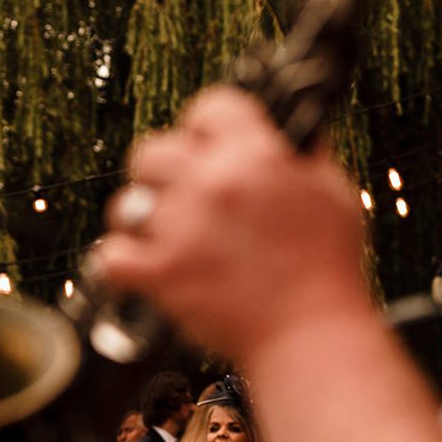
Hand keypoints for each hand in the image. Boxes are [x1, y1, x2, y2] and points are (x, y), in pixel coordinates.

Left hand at [96, 88, 374, 362]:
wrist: (310, 335)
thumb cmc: (326, 266)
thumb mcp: (330, 190)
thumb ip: (301, 152)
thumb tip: (284, 126)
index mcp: (255, 154)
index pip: (208, 106)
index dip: (205, 125)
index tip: (207, 144)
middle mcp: (210, 183)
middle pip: (152, 150)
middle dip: (163, 171)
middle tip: (178, 195)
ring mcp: (180, 228)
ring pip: (126, 203)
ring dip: (140, 218)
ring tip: (160, 234)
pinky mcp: (161, 274)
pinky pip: (110, 256)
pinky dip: (119, 263)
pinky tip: (139, 267)